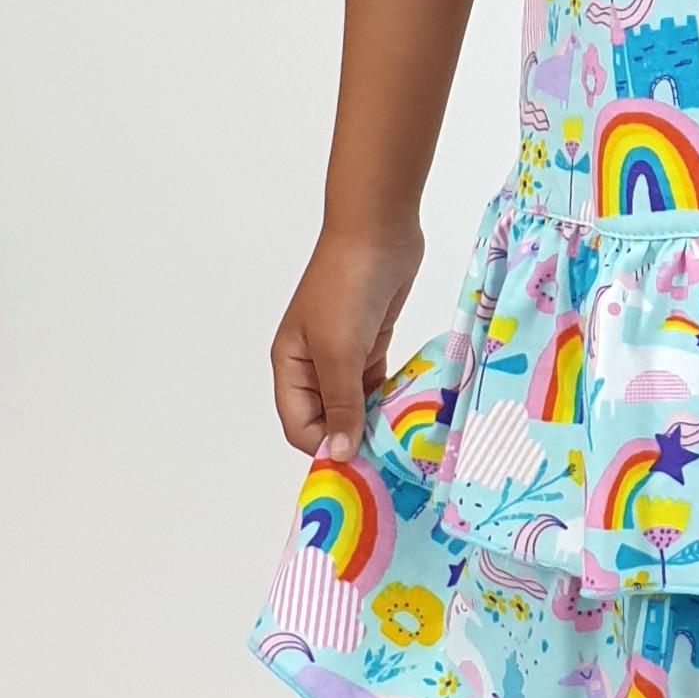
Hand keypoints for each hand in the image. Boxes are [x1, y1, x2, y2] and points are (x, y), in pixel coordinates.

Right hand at [271, 223, 421, 461]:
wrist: (378, 229)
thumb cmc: (347, 285)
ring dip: (375, 420)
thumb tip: (339, 454)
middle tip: (389, 459)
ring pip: (354, 403)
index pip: (299, 426)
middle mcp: (312, 364)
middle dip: (353, 438)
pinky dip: (390, 398)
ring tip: (403, 441)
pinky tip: (409, 413)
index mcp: (289, 366)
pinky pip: (376, 383)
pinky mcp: (371, 342)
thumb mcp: (340, 351)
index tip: (362, 468)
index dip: (326, 448)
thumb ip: (340, 404)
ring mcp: (343, 353)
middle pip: (327, 419)